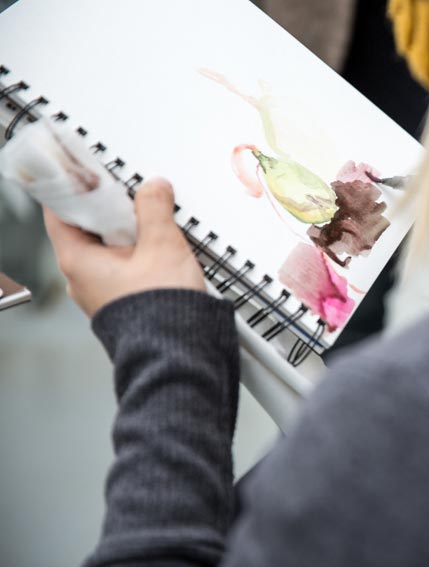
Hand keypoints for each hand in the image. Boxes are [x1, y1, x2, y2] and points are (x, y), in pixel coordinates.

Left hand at [44, 178, 205, 317]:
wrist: (179, 353)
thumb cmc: (162, 312)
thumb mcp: (162, 245)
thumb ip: (155, 210)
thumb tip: (153, 189)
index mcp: (77, 261)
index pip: (60, 209)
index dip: (77, 186)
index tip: (92, 172)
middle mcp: (82, 278)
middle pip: (88, 227)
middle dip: (114, 210)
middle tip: (137, 199)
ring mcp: (101, 292)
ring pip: (109, 248)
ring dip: (131, 233)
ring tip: (157, 230)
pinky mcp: (121, 301)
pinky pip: (124, 267)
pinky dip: (139, 255)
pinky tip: (161, 253)